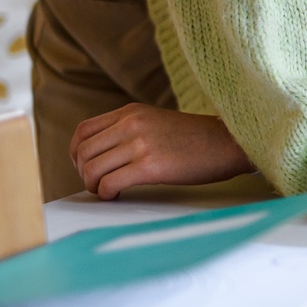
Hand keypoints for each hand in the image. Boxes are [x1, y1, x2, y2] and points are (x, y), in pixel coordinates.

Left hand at [70, 102, 257, 199]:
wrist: (230, 143)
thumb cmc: (198, 139)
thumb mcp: (157, 121)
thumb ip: (129, 129)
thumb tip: (101, 154)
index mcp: (132, 112)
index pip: (83, 131)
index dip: (76, 154)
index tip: (86, 166)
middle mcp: (132, 124)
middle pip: (84, 152)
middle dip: (83, 172)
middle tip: (97, 183)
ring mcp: (141, 144)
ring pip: (92, 168)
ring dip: (93, 185)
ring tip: (108, 190)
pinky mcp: (150, 166)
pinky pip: (110, 182)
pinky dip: (106, 193)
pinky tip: (117, 195)